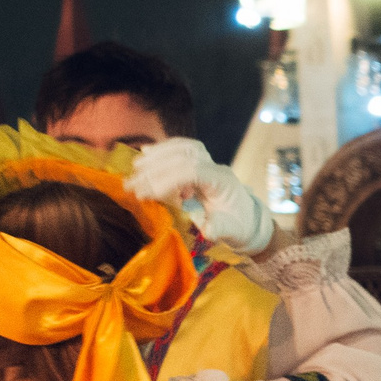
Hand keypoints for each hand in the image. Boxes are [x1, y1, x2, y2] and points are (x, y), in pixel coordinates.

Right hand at [129, 139, 274, 253]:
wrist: (248, 220)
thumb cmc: (239, 227)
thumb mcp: (231, 232)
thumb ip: (219, 229)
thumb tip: (208, 230)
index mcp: (223, 182)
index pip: (193, 172)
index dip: (167, 180)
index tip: (145, 194)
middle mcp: (217, 168)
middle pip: (185, 158)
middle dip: (156, 169)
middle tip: (132, 184)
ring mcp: (211, 164)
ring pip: (185, 148)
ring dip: (159, 154)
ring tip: (137, 166)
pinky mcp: (202, 165)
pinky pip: (184, 149)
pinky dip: (166, 148)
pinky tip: (147, 152)